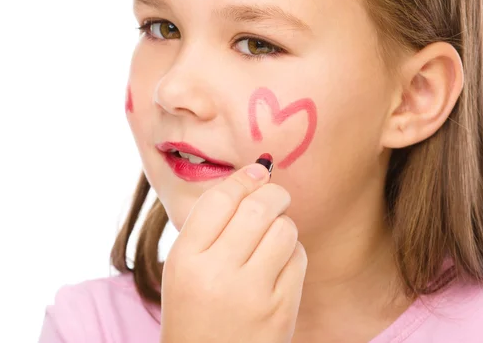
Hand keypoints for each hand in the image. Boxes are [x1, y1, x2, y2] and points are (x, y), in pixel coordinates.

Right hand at [160, 156, 307, 342]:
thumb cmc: (195, 310)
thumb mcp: (183, 267)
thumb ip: (209, 225)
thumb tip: (253, 175)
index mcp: (185, 260)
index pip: (218, 201)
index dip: (242, 179)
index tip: (256, 171)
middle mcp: (217, 275)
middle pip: (257, 208)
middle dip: (272, 193)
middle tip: (274, 196)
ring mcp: (252, 295)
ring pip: (284, 230)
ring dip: (282, 225)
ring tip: (271, 237)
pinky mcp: (281, 310)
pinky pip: (298, 258)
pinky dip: (292, 253)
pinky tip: (278, 264)